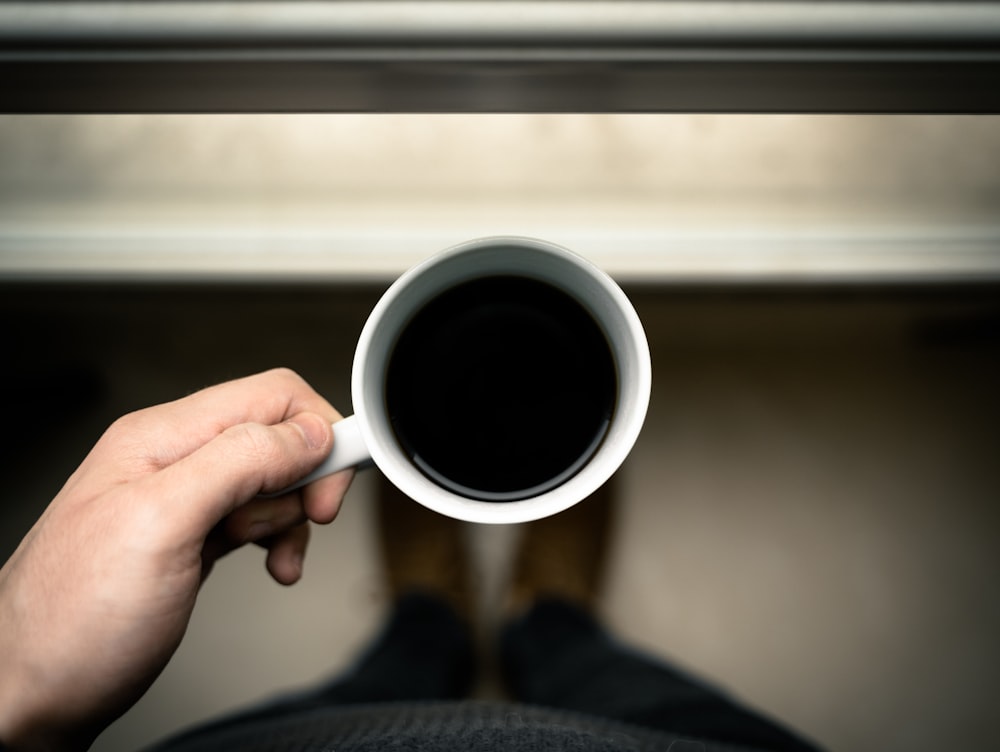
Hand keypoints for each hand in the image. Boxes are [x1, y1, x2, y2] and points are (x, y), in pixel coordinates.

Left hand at [0, 369, 353, 751]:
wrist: (31, 694)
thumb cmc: (71, 622)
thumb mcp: (161, 525)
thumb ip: (238, 463)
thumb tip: (307, 432)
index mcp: (163, 438)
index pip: (271, 396)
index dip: (317, 432)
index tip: (337, 482)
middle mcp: (174, 459)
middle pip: (279, 436)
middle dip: (305, 482)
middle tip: (307, 525)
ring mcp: (181, 499)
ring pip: (273, 481)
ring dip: (291, 519)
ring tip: (274, 556)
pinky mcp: (191, 536)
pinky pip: (255, 518)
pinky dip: (276, 540)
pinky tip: (270, 565)